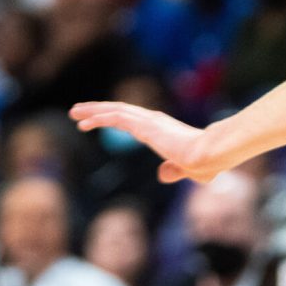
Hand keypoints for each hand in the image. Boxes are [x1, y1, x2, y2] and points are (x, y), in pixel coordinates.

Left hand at [70, 101, 228, 182]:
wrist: (210, 155)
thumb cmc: (205, 163)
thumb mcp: (188, 171)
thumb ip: (173, 172)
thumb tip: (161, 174)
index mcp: (164, 130)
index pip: (134, 120)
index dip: (115, 119)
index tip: (100, 121)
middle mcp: (155, 121)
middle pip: (121, 111)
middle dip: (99, 110)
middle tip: (79, 111)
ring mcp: (149, 121)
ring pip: (115, 111)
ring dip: (93, 110)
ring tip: (74, 112)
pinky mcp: (145, 126)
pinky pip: (116, 118)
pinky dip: (99, 117)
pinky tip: (83, 122)